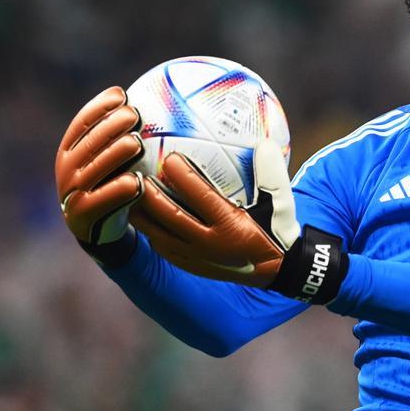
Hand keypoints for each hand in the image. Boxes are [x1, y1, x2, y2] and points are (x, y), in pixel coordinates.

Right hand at [55, 86, 144, 254]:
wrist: (98, 227)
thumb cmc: (110, 183)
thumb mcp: (109, 157)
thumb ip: (118, 134)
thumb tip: (153, 97)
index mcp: (70, 149)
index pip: (82, 123)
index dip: (100, 107)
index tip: (122, 95)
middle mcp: (67, 168)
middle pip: (89, 143)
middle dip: (111, 126)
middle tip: (134, 115)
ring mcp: (72, 191)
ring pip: (94, 170)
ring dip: (115, 154)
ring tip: (136, 143)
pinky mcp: (82, 214)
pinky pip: (101, 201)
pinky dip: (118, 191)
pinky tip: (137, 182)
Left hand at [129, 139, 300, 286]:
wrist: (277, 268)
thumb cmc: (277, 229)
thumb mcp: (281, 201)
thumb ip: (271, 173)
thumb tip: (264, 142)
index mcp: (231, 226)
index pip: (201, 198)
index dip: (183, 177)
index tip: (169, 158)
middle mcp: (210, 244)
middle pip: (171, 217)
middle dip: (150, 195)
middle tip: (136, 173)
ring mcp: (197, 257)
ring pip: (159, 235)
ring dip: (142, 215)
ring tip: (127, 194)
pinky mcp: (191, 265)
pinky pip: (163, 248)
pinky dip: (150, 231)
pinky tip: (142, 216)